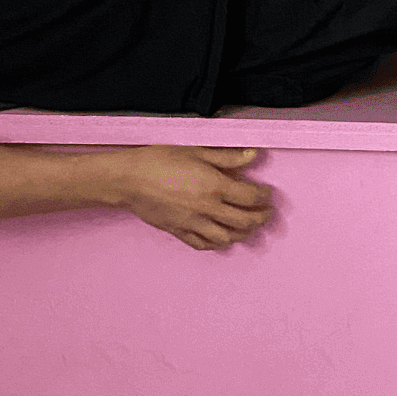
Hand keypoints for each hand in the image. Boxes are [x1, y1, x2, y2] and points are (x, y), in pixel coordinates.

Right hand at [111, 146, 273, 249]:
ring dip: (243, 233)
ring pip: (227, 237)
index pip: (250, 197)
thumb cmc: (160, 160)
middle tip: (267, 213)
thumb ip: (228, 157)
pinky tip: (222, 238)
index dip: (263, 196)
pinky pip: (204, 244)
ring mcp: (194, 224)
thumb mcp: (197, 151)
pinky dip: (218, 244)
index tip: (267, 193)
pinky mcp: (180, 232)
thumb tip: (253, 155)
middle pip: (244, 221)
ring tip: (249, 226)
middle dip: (260, 218)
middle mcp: (208, 209)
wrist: (129, 179)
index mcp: (215, 186)